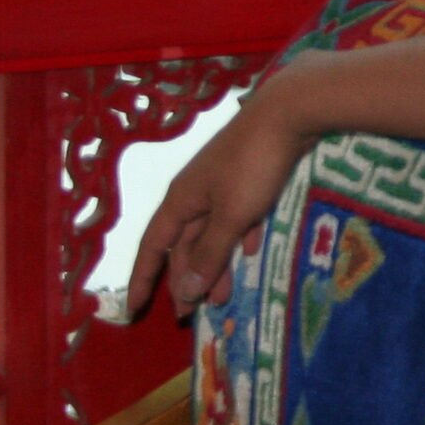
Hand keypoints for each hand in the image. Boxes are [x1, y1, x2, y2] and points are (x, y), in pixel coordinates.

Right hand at [126, 82, 312, 318]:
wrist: (289, 110)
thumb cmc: (254, 164)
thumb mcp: (232, 214)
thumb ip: (210, 251)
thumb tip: (185, 290)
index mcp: (181, 200)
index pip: (153, 246)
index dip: (143, 277)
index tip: (135, 307)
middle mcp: (195, 192)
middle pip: (182, 243)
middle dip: (185, 278)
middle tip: (191, 313)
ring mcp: (222, 182)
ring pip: (211, 232)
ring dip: (214, 264)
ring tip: (222, 297)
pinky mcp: (250, 176)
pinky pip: (238, 216)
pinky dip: (239, 237)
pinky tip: (249, 251)